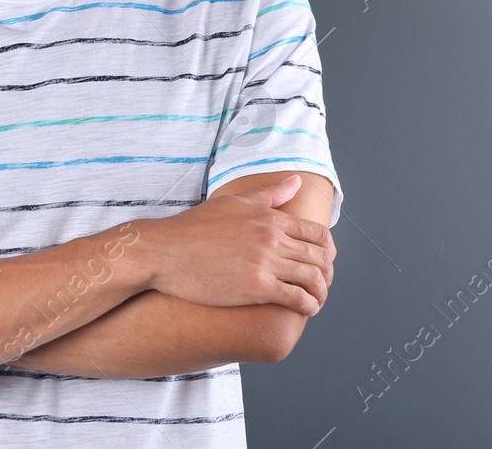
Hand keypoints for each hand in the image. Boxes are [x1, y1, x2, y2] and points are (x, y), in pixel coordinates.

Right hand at [134, 174, 333, 315]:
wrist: (164, 251)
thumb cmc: (193, 227)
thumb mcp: (233, 203)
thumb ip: (269, 193)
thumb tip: (297, 181)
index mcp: (270, 218)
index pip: (318, 234)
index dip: (327, 251)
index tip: (323, 262)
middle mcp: (273, 237)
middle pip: (320, 257)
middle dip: (327, 274)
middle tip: (322, 285)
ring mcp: (266, 262)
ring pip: (313, 279)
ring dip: (321, 293)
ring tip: (316, 301)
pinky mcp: (257, 287)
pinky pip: (296, 299)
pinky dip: (308, 306)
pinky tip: (306, 310)